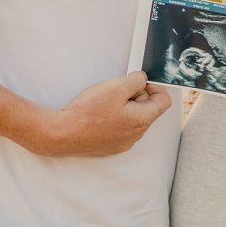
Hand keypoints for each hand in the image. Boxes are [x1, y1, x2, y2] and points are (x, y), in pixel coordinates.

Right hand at [30, 71, 170, 155]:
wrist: (61, 133)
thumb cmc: (87, 112)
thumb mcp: (116, 87)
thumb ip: (136, 81)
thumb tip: (143, 80)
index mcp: (142, 120)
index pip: (164, 101)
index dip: (155, 87)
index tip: (139, 81)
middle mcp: (137, 135)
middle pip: (148, 109)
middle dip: (136, 95)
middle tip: (116, 90)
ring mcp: (124, 142)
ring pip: (133, 118)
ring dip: (125, 106)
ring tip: (105, 102)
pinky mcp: (111, 146)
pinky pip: (121, 128)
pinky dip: (114, 117)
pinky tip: (98, 114)